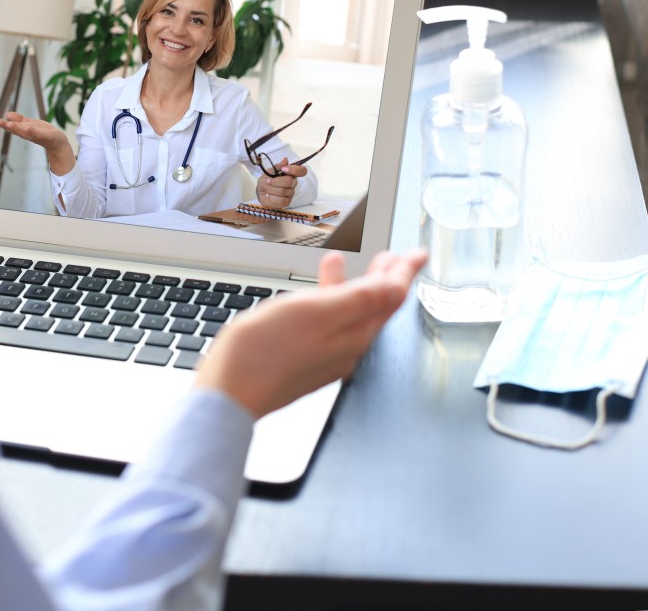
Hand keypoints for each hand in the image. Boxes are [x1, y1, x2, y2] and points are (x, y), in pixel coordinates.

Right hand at [0, 112, 75, 175]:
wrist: (58, 143)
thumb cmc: (43, 134)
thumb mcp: (29, 124)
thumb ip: (19, 120)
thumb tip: (8, 115)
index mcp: (24, 130)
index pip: (11, 127)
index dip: (3, 124)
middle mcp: (28, 134)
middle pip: (16, 130)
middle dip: (8, 126)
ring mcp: (37, 135)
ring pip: (25, 132)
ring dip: (17, 128)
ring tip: (9, 124)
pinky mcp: (46, 136)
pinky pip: (38, 133)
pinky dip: (32, 131)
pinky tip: (27, 126)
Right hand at [194, 249, 427, 418]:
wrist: (228, 393)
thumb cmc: (264, 352)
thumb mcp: (316, 312)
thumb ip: (359, 299)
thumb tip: (397, 286)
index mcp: (353, 334)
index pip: (390, 297)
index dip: (405, 271)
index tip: (418, 253)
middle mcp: (345, 349)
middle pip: (374, 308)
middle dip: (384, 279)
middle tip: (392, 258)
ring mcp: (324, 357)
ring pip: (350, 316)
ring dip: (352, 287)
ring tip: (343, 263)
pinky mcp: (304, 361)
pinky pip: (328, 326)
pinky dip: (329, 302)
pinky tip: (313, 297)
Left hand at [256, 160, 308, 209]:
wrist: (260, 193)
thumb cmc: (266, 181)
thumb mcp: (268, 172)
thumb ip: (277, 167)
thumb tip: (285, 160)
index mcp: (290, 174)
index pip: (302, 171)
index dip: (294, 170)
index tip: (283, 169)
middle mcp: (293, 183)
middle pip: (290, 181)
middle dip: (276, 181)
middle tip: (268, 181)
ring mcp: (291, 193)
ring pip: (283, 191)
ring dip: (271, 189)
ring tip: (267, 188)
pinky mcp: (287, 202)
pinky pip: (281, 200)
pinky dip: (272, 197)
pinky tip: (269, 195)